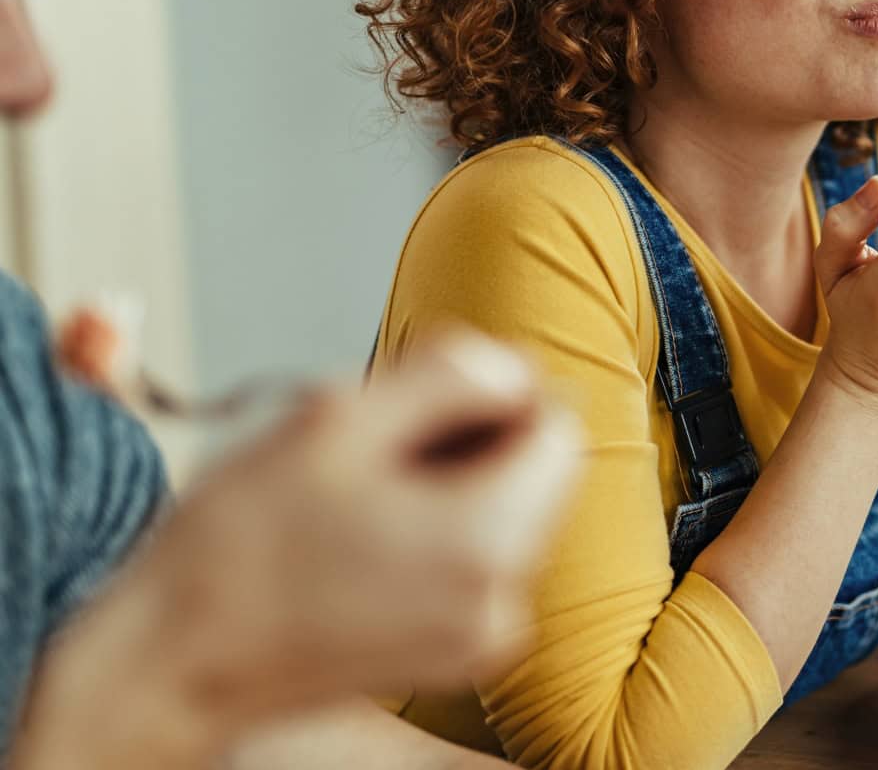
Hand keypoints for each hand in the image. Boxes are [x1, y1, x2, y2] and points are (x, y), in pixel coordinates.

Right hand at [123, 330, 580, 721]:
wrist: (171, 659)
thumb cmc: (236, 544)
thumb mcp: (340, 417)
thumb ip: (451, 373)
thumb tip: (516, 367)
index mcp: (488, 539)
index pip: (557, 425)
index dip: (497, 392)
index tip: (425, 397)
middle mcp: (503, 600)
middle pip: (538, 473)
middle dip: (472, 440)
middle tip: (378, 444)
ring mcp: (481, 638)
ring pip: (508, 515)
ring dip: (453, 484)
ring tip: (361, 493)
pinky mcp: (455, 657)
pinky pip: (478, 562)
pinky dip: (439, 533)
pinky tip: (365, 533)